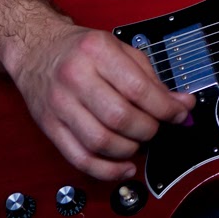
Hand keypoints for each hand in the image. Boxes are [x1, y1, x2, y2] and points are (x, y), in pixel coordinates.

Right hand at [6, 22, 195, 180]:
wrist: (36, 48)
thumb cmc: (81, 49)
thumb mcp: (120, 49)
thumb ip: (152, 77)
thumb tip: (182, 104)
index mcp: (97, 52)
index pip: (138, 88)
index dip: (165, 107)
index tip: (180, 114)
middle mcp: (75, 77)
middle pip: (120, 117)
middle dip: (149, 129)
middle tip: (157, 126)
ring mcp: (60, 105)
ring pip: (101, 142)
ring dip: (130, 149)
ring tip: (139, 141)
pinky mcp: (50, 127)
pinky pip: (80, 158)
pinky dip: (107, 170)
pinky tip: (124, 167)